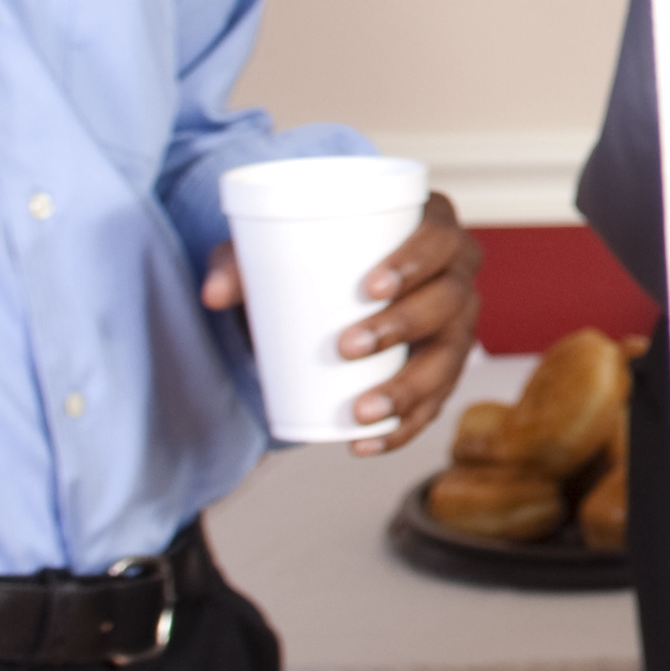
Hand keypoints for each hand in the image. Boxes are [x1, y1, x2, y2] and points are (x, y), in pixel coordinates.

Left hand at [197, 186, 479, 453]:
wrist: (334, 291)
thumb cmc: (317, 257)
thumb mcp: (276, 251)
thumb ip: (240, 264)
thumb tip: (213, 295)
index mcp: (431, 228)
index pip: (439, 237)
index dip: (415, 261)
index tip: (369, 287)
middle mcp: (456, 275)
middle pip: (449, 299)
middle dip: (403, 326)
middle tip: (348, 347)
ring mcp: (457, 325)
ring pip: (449, 359)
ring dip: (409, 389)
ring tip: (362, 412)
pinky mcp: (444, 368)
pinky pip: (436, 403)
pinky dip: (403, 428)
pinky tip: (367, 443)